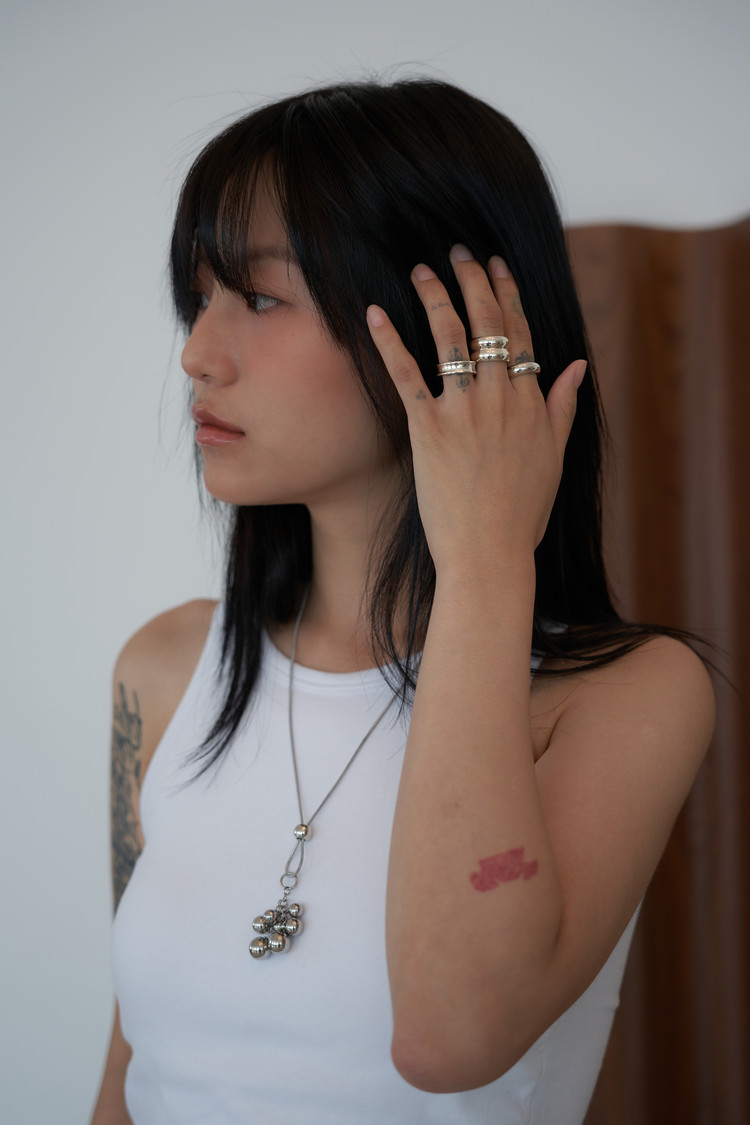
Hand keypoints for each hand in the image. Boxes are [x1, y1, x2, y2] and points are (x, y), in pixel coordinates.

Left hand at [366, 246, 585, 574]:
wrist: (490, 552)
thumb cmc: (523, 513)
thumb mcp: (555, 457)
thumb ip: (563, 407)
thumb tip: (577, 366)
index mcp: (530, 402)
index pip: (520, 334)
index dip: (508, 295)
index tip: (498, 266)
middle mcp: (500, 397)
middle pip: (487, 324)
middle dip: (473, 281)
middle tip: (458, 252)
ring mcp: (464, 411)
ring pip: (450, 338)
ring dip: (435, 297)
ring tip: (421, 269)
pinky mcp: (428, 429)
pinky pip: (406, 375)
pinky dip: (389, 342)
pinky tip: (374, 313)